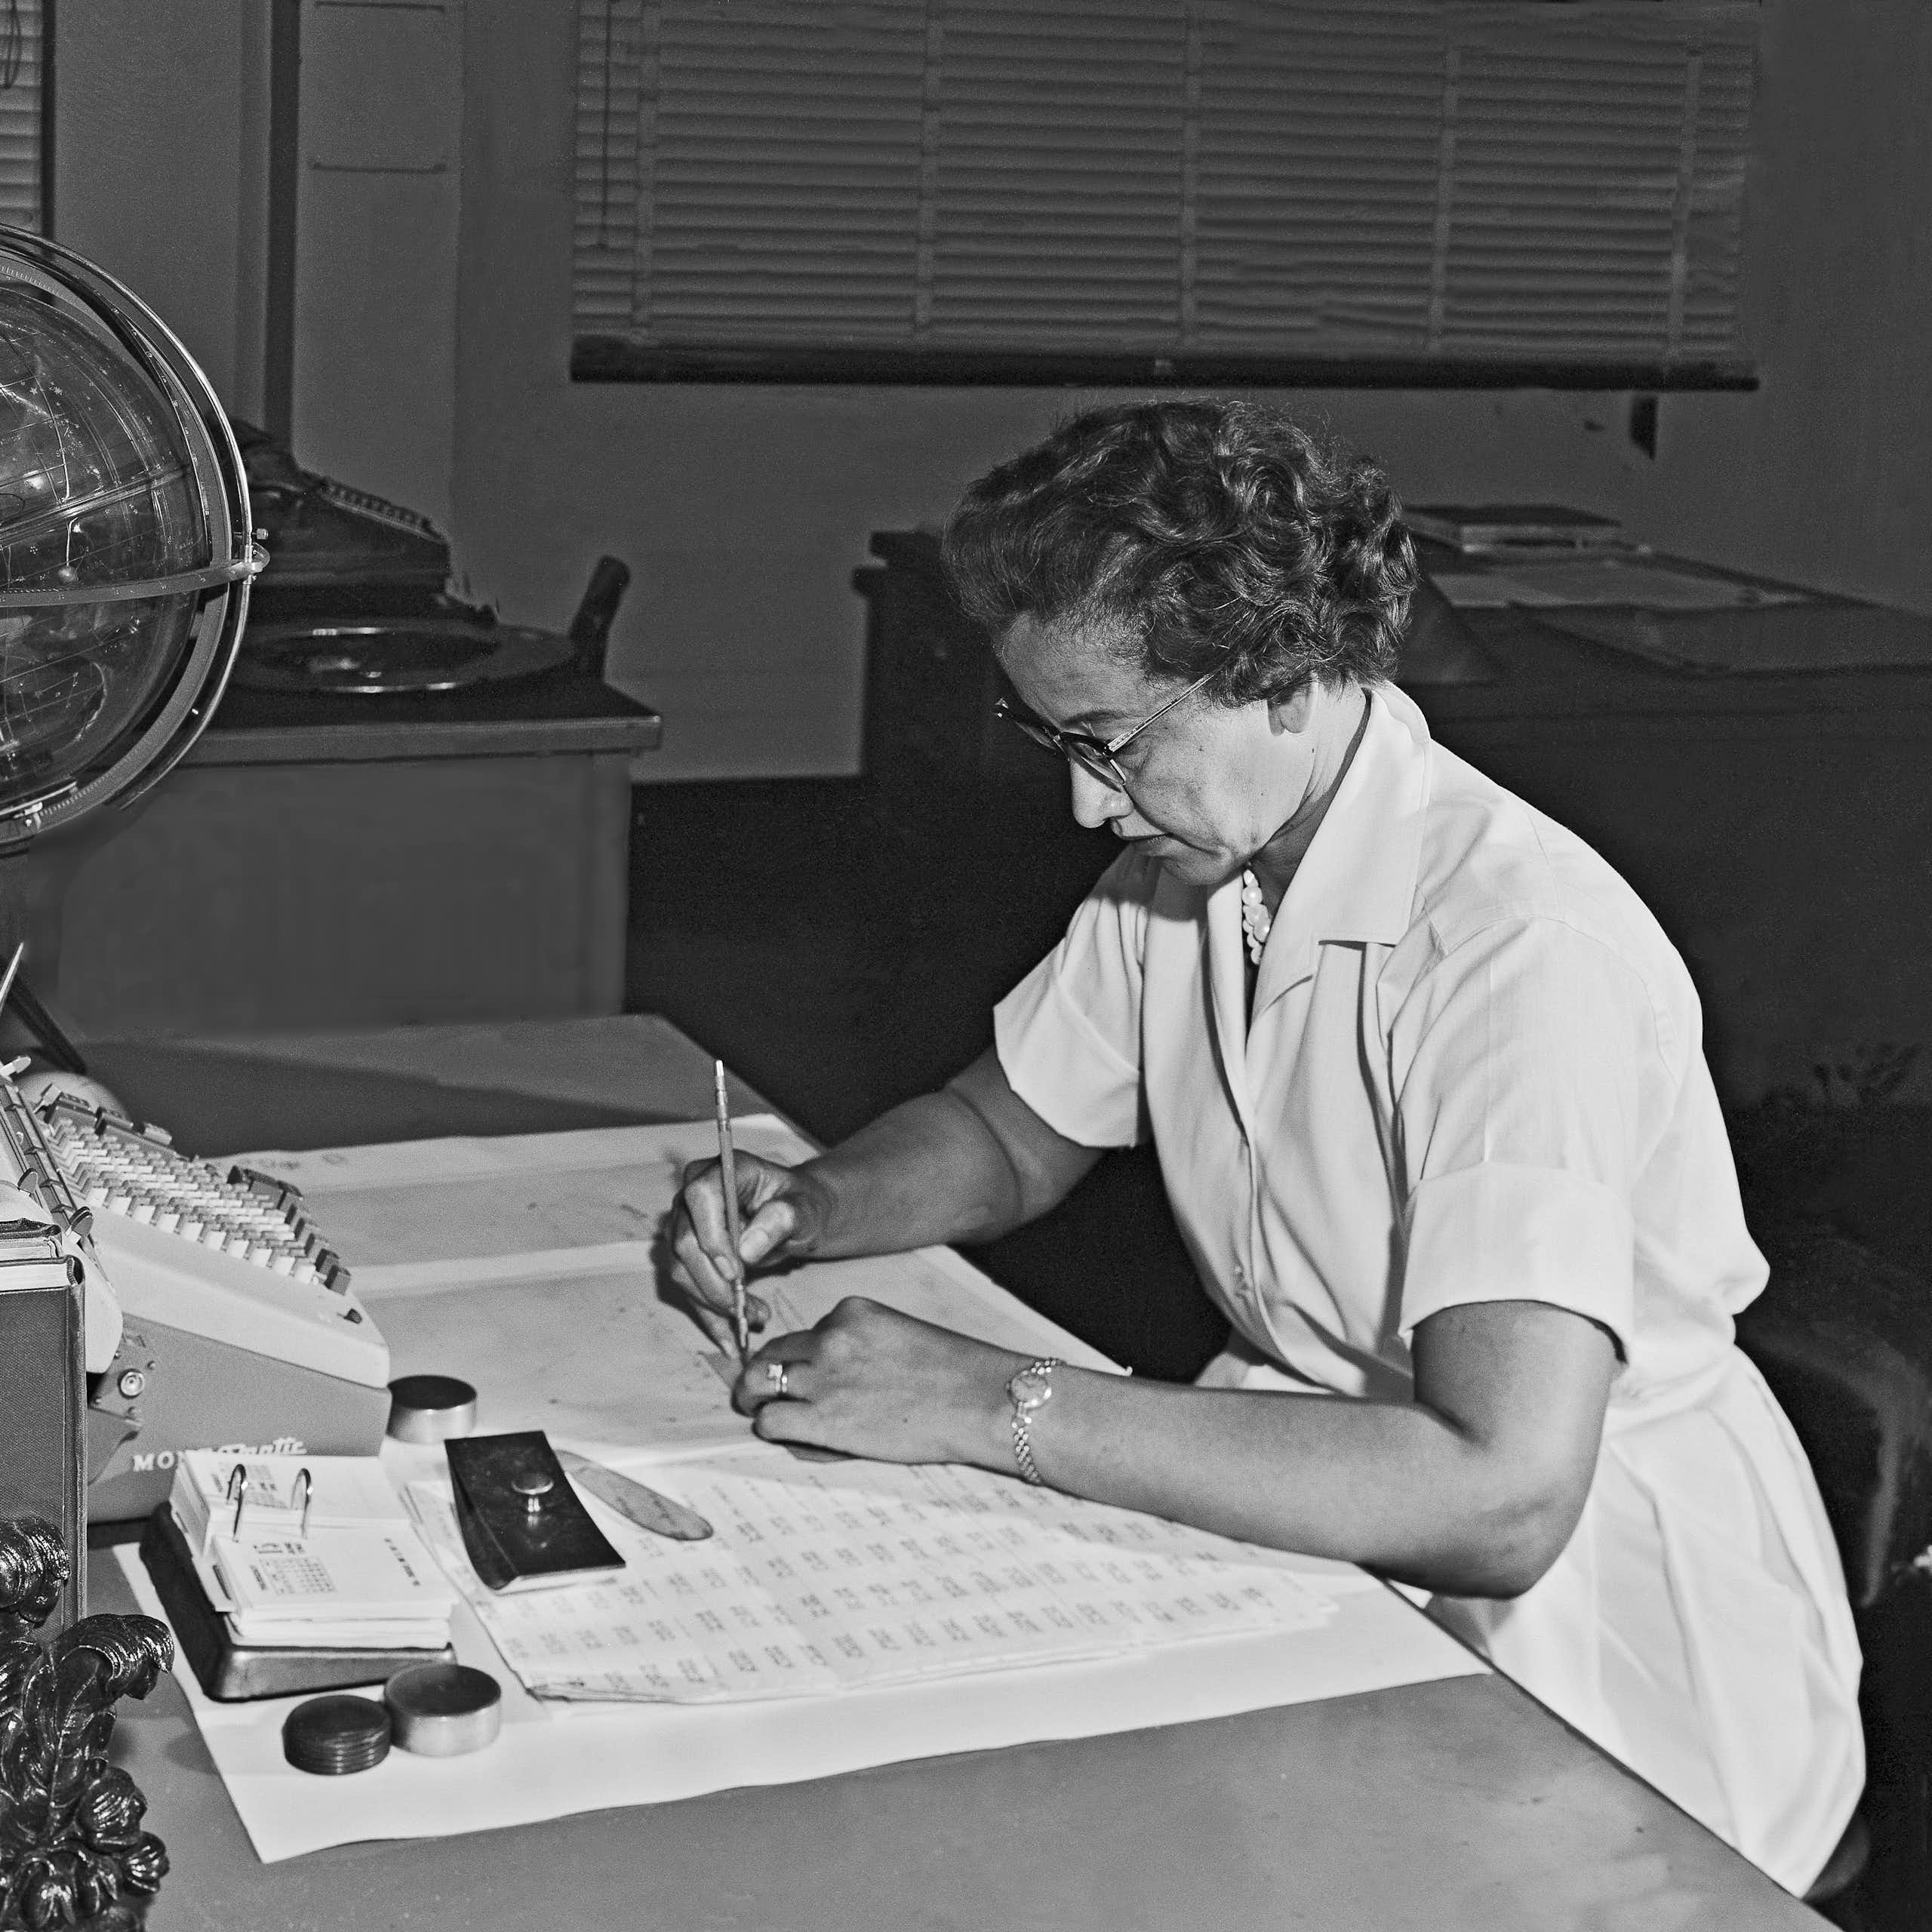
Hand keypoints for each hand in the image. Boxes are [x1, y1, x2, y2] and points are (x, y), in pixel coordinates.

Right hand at [667, 1150, 829, 1336]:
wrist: (795, 1216)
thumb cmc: (801, 1204)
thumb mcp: (804, 1208)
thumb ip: (782, 1218)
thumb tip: (747, 1248)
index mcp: (720, 1171)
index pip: (700, 1198)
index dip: (713, 1237)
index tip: (736, 1272)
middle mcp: (692, 1196)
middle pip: (685, 1243)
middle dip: (715, 1284)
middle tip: (749, 1310)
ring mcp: (684, 1225)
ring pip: (682, 1272)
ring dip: (715, 1304)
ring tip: (755, 1317)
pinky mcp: (686, 1255)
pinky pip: (688, 1289)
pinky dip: (709, 1316)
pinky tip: (730, 1338)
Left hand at [734, 1297, 1018, 1467]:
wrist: (980, 1401)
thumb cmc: (953, 1375)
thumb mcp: (898, 1337)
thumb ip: (857, 1345)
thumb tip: (822, 1371)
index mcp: (850, 1312)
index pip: (801, 1334)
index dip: (796, 1359)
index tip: (803, 1376)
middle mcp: (829, 1338)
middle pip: (770, 1354)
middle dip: (762, 1375)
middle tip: (762, 1394)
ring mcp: (822, 1378)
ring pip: (756, 1384)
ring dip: (756, 1401)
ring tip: (765, 1415)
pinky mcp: (821, 1419)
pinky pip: (769, 1421)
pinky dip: (772, 1429)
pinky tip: (790, 1435)